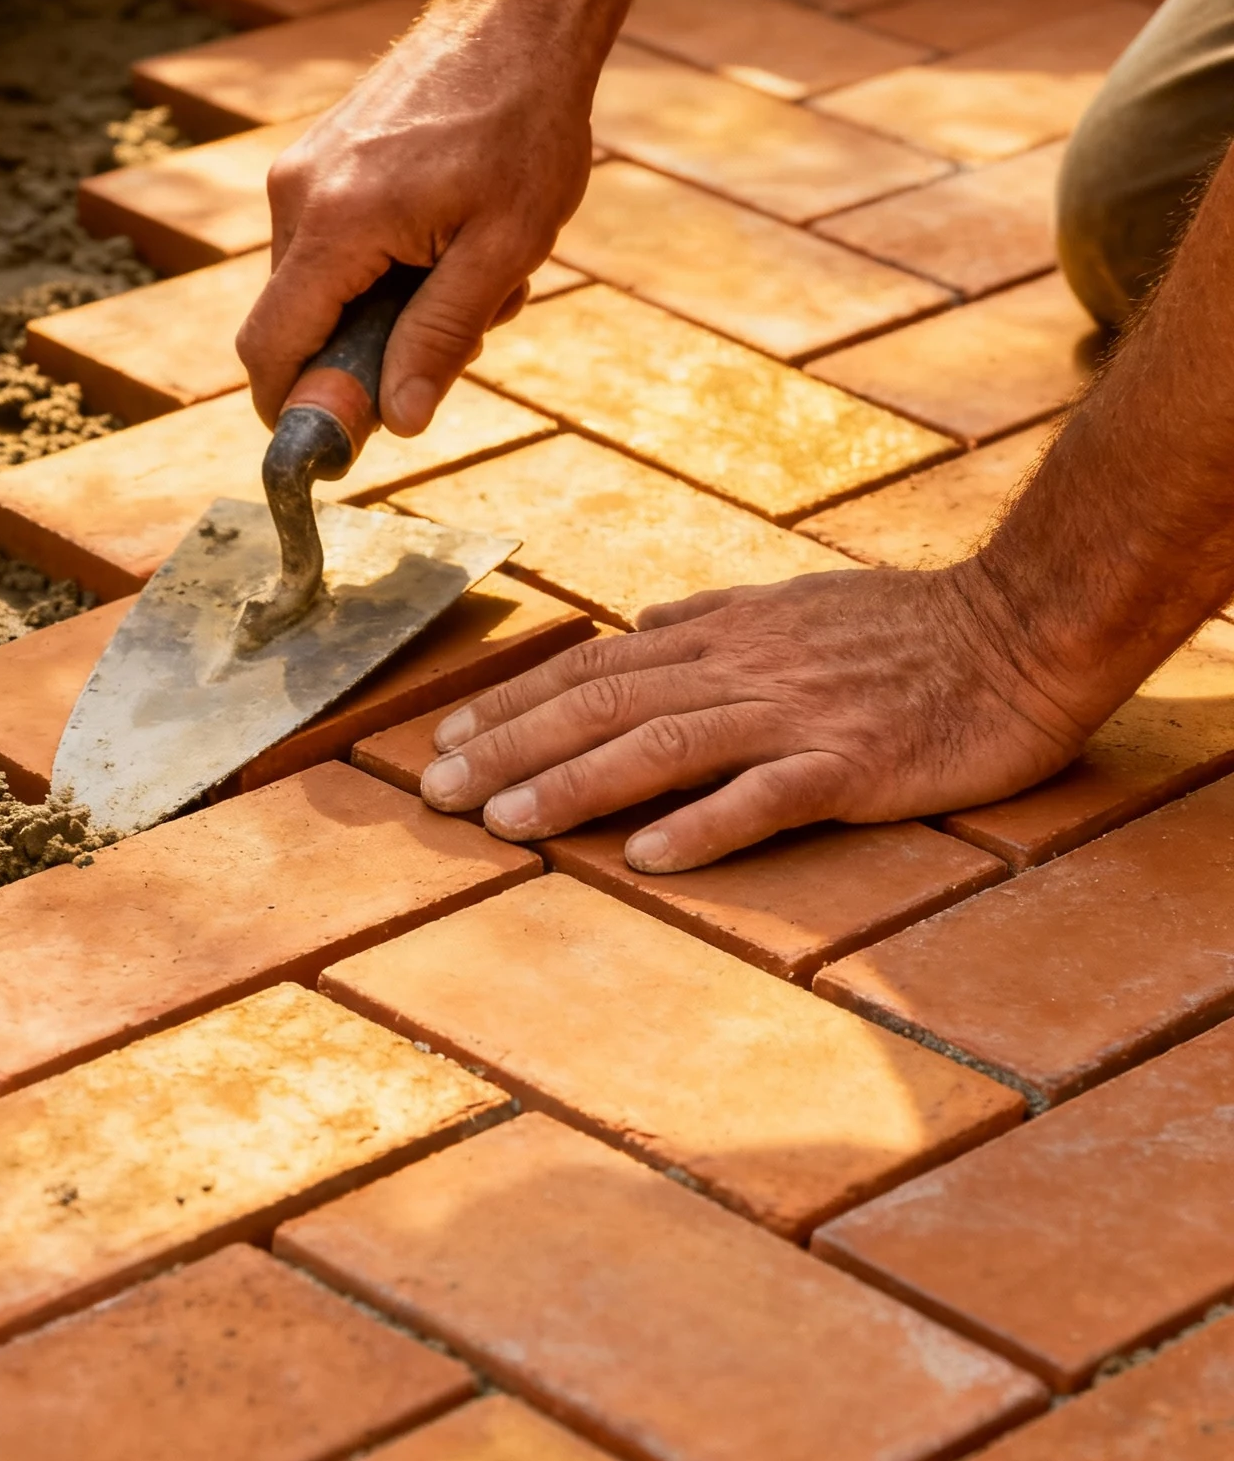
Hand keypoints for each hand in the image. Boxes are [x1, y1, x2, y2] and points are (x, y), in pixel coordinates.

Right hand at [235, 0, 598, 439]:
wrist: (515, 18)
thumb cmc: (523, 128)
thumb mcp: (505, 248)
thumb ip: (441, 337)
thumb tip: (396, 423)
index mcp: (337, 223)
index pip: (271, 348)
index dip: (293, 410)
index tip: (339, 446)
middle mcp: (296, 194)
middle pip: (295, 325)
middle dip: (367, 353)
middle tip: (463, 329)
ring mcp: (299, 171)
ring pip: (319, 289)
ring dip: (387, 308)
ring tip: (470, 267)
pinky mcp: (314, 159)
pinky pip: (331, 247)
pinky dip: (385, 267)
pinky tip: (449, 234)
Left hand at [418, 560, 1107, 868]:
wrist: (1022, 629)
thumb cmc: (911, 626)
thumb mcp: (796, 603)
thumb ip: (712, 618)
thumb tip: (638, 626)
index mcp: (725, 634)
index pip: (594, 668)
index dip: (515, 702)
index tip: (448, 737)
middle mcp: (743, 667)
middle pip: (603, 705)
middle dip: (512, 748)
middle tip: (437, 794)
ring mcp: (796, 714)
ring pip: (662, 746)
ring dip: (576, 785)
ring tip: (506, 825)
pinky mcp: (853, 763)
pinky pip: (766, 795)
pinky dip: (702, 825)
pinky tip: (647, 857)